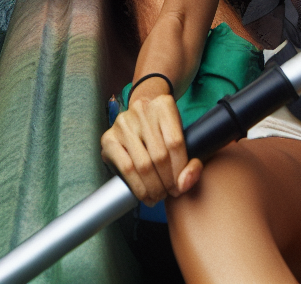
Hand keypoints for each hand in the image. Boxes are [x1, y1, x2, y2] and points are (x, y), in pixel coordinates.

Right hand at [100, 86, 202, 204]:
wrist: (138, 115)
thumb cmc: (162, 129)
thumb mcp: (180, 136)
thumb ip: (190, 161)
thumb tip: (185, 183)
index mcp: (163, 105)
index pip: (175, 142)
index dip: (180, 170)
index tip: (181, 186)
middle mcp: (142, 109)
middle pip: (159, 155)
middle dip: (166, 182)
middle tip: (169, 193)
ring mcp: (123, 123)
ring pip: (143, 164)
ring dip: (152, 187)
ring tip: (158, 196)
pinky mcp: (109, 137)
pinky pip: (126, 168)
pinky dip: (137, 186)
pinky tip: (144, 194)